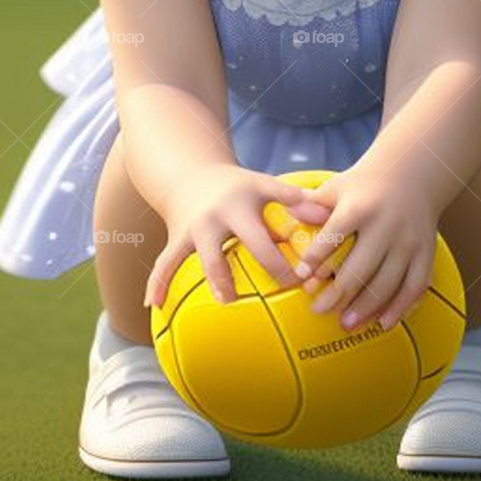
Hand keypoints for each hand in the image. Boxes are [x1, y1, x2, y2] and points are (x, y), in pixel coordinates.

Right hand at [142, 165, 331, 309]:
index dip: (279, 262)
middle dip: (246, 276)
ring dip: (213, 281)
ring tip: (228, 301)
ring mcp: (192, 231)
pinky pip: (164, 264)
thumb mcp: (264, 184)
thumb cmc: (237, 186)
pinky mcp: (177, 240)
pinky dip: (157, 283)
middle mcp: (213, 219)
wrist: (191, 175)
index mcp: (238, 207)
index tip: (299, 281)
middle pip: (226, 252)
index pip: (261, 239)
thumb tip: (326, 215)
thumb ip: (294, 198)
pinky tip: (154, 305)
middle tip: (268, 295)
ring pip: (199, 259)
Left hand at [290, 172, 438, 331]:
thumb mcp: (337, 187)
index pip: (335, 233)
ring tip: (345, 323)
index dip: (317, 256)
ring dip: (365, 307)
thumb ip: (312, 204)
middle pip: (361, 266)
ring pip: (387, 282)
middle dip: (337, 293)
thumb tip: (288, 212)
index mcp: (362, 206)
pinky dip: (400, 308)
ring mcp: (409, 241)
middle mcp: (388, 224)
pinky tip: (383, 323)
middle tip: (318, 310)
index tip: (302, 276)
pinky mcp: (425, 253)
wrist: (412, 175)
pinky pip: (415, 286)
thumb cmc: (366, 185)